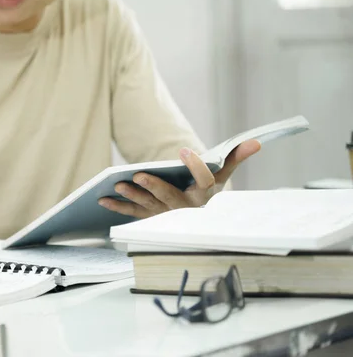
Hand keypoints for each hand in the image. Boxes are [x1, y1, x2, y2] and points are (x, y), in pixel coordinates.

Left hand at [98, 140, 261, 217]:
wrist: (197, 217)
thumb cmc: (208, 189)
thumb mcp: (222, 174)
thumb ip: (235, 157)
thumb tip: (256, 141)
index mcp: (205, 196)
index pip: (205, 181)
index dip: (197, 167)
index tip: (186, 151)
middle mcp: (185, 209)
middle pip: (170, 199)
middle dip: (155, 188)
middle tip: (139, 175)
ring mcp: (166, 216)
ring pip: (149, 207)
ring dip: (133, 196)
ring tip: (119, 184)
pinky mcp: (150, 217)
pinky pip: (133, 213)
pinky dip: (118, 207)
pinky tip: (103, 199)